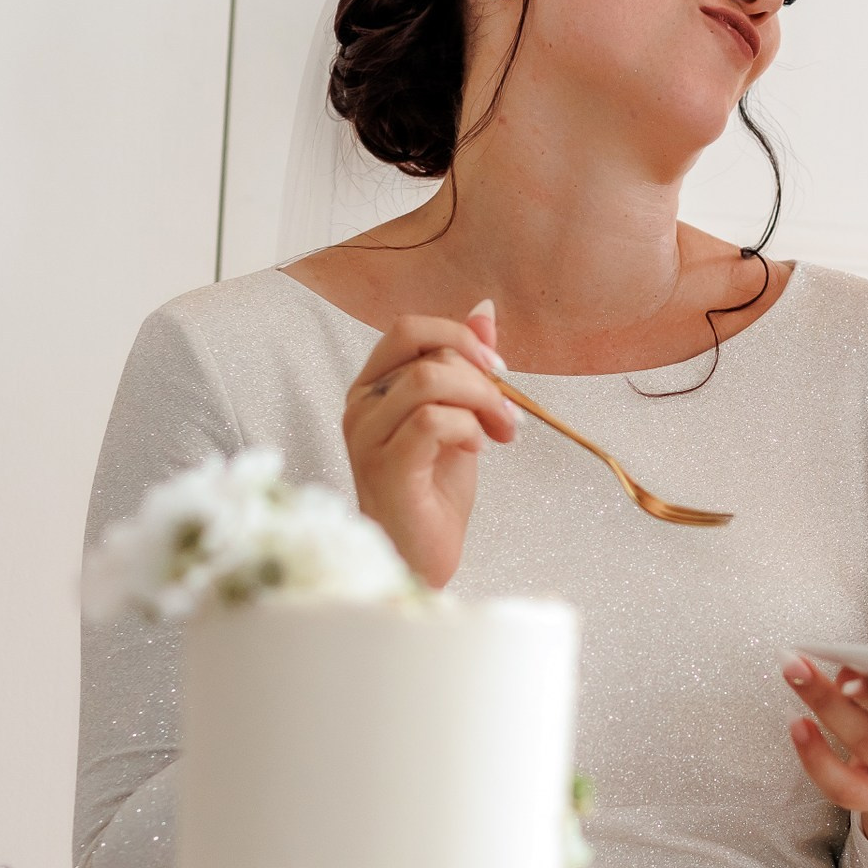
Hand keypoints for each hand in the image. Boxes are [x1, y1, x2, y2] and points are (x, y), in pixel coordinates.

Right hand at [342, 302, 517, 586]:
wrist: (421, 558)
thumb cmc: (434, 493)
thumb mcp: (460, 416)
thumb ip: (466, 366)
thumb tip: (484, 310)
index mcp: (371, 388)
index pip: (408, 330)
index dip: (460, 337)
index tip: (498, 369)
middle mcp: (359, 406)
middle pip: (424, 350)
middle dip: (481, 374)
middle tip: (507, 415)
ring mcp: (366, 437)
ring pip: (429, 380)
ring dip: (481, 401)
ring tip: (498, 433)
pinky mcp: (385, 467)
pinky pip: (431, 421)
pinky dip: (466, 428)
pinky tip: (476, 450)